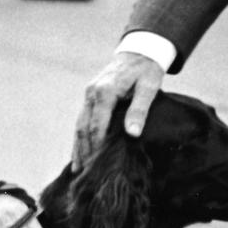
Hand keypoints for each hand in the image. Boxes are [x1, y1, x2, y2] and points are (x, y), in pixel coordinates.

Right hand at [72, 50, 164, 171]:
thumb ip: (140, 109)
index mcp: (105, 91)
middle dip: (84, 151)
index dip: (97, 146)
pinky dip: (80, 138)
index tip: (98, 165)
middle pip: (84, 127)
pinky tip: (79, 153)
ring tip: (78, 170)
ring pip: (79, 125)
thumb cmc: (147, 70)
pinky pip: (82, 120)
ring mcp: (88, 95)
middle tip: (84, 175)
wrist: (139, 52)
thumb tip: (132, 133)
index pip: (98, 124)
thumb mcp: (149, 87)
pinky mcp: (90, 97)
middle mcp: (92, 93)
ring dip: (78, 147)